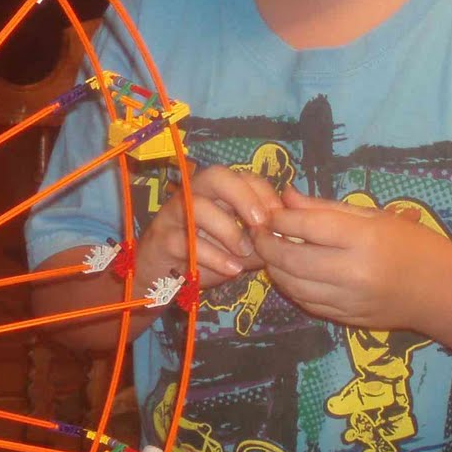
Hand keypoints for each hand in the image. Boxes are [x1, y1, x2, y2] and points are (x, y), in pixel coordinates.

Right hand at [134, 164, 281, 290]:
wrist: (162, 275)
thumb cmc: (204, 254)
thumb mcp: (239, 247)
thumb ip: (262, 241)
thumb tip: (290, 240)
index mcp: (216, 191)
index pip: (244, 177)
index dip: (265, 194)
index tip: (280, 219)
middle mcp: (194, 194)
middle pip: (216, 176)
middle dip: (243, 197)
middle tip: (260, 224)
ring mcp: (175, 215)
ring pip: (199, 207)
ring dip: (229, 231)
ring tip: (244, 253)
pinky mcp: (162, 239)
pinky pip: (186, 242)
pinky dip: (213, 256)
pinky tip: (232, 270)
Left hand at [253, 186, 451, 327]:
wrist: (443, 292)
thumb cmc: (413, 244)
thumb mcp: (375, 217)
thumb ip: (327, 208)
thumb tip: (286, 195)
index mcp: (363, 239)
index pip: (306, 227)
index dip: (279, 219)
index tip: (270, 213)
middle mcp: (353, 272)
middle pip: (291, 259)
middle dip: (267, 245)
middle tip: (258, 233)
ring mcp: (348, 300)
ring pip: (292, 285)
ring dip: (274, 267)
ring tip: (270, 252)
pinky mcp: (346, 319)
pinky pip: (306, 303)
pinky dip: (291, 287)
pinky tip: (289, 274)